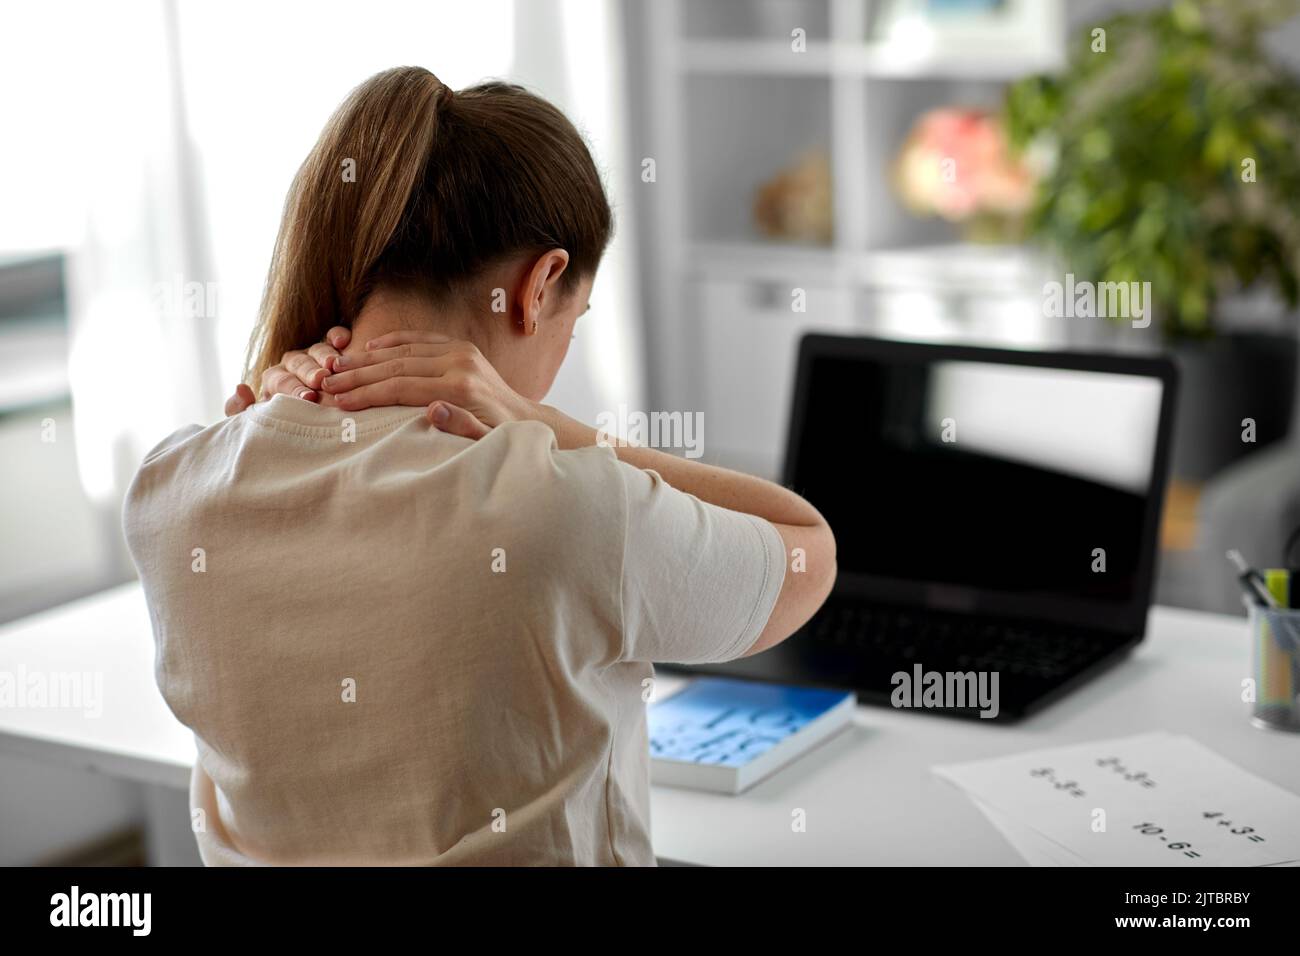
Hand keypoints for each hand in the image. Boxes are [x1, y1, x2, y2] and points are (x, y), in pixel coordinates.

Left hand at [222, 327, 351, 414]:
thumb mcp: (262, 420)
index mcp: (275, 380)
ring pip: (317, 349)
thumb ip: (241, 409)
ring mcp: (314, 354)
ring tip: (335, 365)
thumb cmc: (289, 424)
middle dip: (310, 372)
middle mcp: (293, 364)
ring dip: (326, 356)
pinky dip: (338, 335)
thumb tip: (241, 387)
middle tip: (321, 380)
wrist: (313, 427)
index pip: (281, 380)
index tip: (307, 398)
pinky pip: (333, 336)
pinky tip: (343, 341)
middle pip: (299, 363)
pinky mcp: (333, 347)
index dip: (294, 389)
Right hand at [319, 332, 535, 438]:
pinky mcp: (461, 346)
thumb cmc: (499, 436)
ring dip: (368, 357)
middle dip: (358, 375)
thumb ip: (462, 427)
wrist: (524, 418)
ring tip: (337, 365)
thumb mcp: (486, 441)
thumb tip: (433, 411)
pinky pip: (420, 339)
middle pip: (397, 365)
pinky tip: (369, 346)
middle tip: (327, 382)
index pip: (402, 386)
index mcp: (461, 386)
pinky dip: (393, 341)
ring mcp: (460, 350)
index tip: (338, 401)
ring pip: (404, 349)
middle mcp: (459, 362)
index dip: (367, 394)